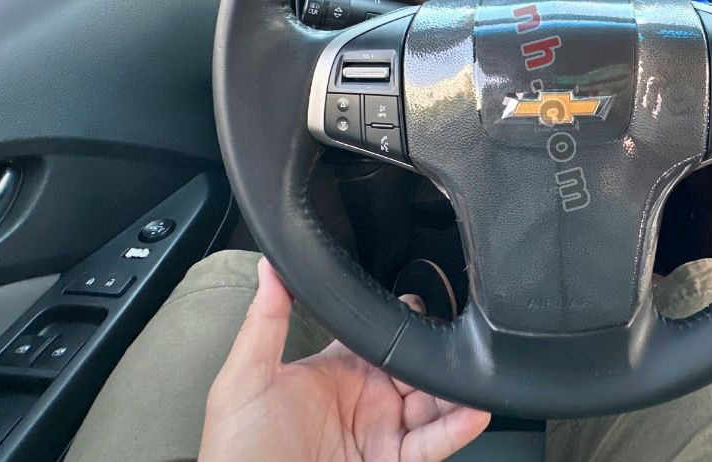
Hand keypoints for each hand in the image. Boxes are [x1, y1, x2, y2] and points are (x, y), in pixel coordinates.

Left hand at [200, 258, 489, 461]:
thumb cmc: (236, 450)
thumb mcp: (244, 380)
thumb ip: (265, 321)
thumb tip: (272, 266)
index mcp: (337, 370)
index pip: (380, 334)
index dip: (402, 319)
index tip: (421, 307)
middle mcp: (366, 398)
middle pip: (416, 364)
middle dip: (438, 351)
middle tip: (454, 340)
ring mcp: (382, 432)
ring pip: (434, 402)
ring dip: (456, 388)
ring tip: (474, 374)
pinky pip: (433, 444)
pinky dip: (458, 428)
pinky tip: (474, 410)